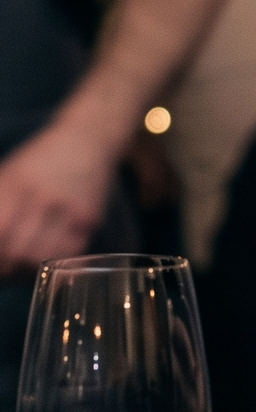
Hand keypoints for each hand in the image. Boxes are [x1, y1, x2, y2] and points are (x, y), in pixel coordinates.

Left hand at [0, 119, 113, 273]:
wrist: (87, 141)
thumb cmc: (39, 159)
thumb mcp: (8, 174)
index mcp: (17, 183)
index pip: (0, 233)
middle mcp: (45, 196)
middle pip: (19, 250)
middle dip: (6, 268)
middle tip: (4, 270)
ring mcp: (70, 208)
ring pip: (44, 257)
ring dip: (28, 269)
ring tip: (21, 267)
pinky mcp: (90, 218)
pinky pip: (69, 252)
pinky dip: (54, 261)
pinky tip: (46, 257)